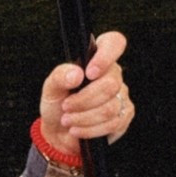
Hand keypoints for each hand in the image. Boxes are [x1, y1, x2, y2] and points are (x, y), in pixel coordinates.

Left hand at [39, 31, 134, 154]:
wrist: (60, 133)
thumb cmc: (57, 105)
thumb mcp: (51, 89)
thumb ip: (59, 76)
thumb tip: (76, 74)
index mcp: (96, 59)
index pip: (114, 43)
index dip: (105, 57)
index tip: (89, 73)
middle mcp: (113, 74)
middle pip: (110, 84)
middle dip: (83, 100)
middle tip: (66, 107)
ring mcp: (122, 94)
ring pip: (110, 107)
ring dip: (84, 117)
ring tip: (68, 120)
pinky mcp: (125, 115)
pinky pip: (114, 123)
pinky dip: (91, 129)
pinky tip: (78, 130)